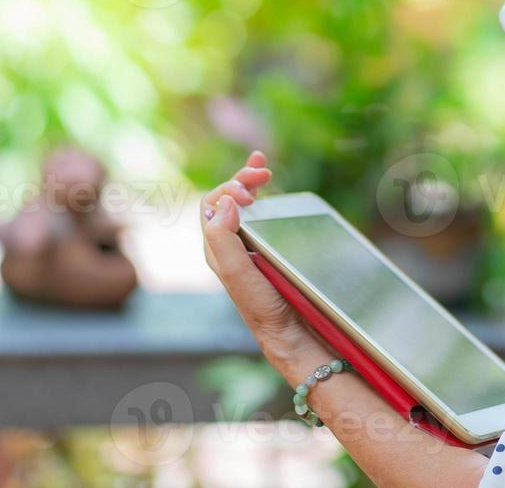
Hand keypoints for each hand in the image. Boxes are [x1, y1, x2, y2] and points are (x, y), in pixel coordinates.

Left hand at [200, 151, 305, 343]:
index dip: (230, 189)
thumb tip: (224, 202)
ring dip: (250, 183)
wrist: (291, 333)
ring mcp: (250, 247)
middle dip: (242, 179)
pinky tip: (274, 191)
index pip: (212, 203)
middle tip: (264, 172)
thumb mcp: (238, 275)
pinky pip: (261, 217)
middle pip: (226, 199)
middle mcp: (230, 245)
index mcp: (216, 248)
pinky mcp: (270, 250)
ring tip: (263, 170)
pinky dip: (265, 198)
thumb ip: (225, 240)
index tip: (253, 193)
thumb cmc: (264, 308)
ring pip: (243, 206)